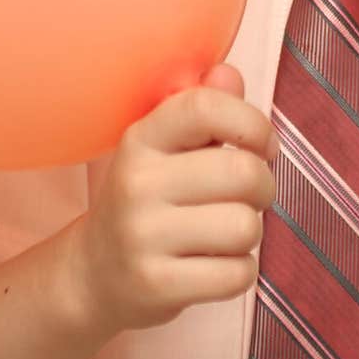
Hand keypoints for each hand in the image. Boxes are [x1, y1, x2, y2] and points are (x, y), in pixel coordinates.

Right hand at [70, 63, 277, 335]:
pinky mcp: (156, 285)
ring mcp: (142, 237)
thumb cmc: (150, 200)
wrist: (94, 274)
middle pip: (242, 172)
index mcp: (141, 139)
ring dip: (251, 233)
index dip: (252, 123)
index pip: (205, 107)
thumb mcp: (166, 148)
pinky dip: (240, 271)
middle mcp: (137, 183)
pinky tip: (216, 264)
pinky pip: (237, 275)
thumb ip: (204, 109)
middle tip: (249, 197)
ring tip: (226, 232)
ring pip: (245, 227)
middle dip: (264, 186)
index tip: (263, 145)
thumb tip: (229, 73)